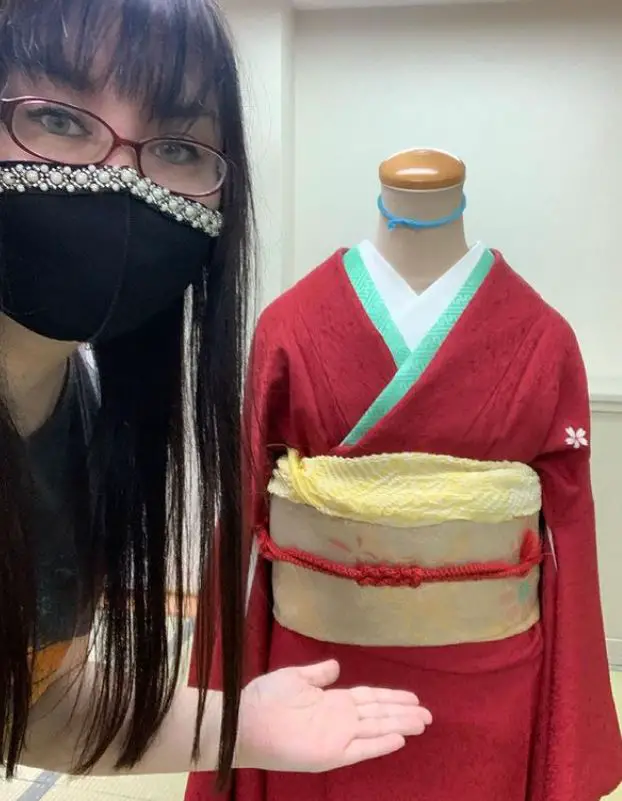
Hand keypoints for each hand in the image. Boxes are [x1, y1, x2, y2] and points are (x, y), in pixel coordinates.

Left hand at [236, 659, 431, 772]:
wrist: (246, 722)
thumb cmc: (265, 699)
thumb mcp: (294, 678)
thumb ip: (317, 674)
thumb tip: (337, 666)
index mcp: (331, 701)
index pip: (368, 698)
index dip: (390, 698)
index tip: (413, 697)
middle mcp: (339, 719)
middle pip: (378, 714)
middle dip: (403, 713)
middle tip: (428, 713)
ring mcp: (337, 737)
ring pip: (376, 729)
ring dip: (399, 726)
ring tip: (422, 723)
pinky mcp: (331, 754)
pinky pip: (360, 749)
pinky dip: (379, 745)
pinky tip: (398, 740)